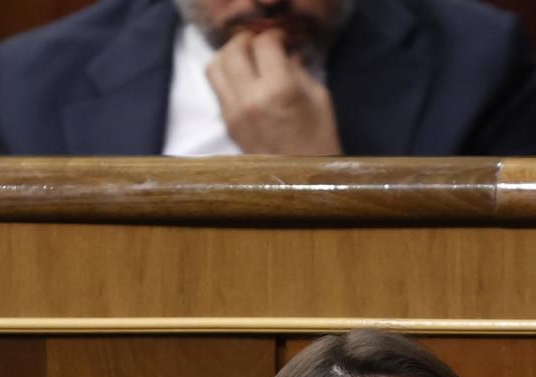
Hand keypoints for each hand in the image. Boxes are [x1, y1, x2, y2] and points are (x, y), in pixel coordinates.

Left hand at [205, 29, 341, 154]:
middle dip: (247, 40)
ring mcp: (233, 112)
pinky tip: (243, 80)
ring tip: (245, 58)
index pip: (264, 43)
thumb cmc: (320, 143)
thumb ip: (299, 70)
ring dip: (229, 55)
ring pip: (215, 66)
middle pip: (233, 49)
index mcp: (279, 89)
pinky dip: (226, 76)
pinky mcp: (227, 123)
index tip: (282, 38)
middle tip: (261, 44)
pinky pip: (216, 87)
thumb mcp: (320, 100)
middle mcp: (250, 97)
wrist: (301, 184)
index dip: (274, 34)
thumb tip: (286, 52)